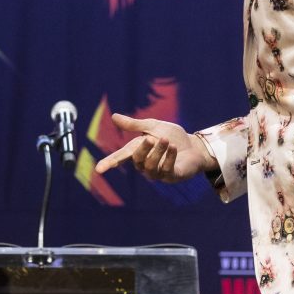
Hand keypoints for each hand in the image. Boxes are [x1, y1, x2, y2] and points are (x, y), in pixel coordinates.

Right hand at [93, 114, 216, 182]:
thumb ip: (134, 124)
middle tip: (151, 137)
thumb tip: (114, 116)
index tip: (99, 169)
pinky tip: (174, 148)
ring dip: (158, 152)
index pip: (120, 158)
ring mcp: (158, 173)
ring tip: (166, 140)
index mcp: (138, 151)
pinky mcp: (172, 176)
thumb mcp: (152, 126)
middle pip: (137, 160)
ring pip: (151, 166)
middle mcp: (145, 165)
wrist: (194, 144)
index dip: (109, 163)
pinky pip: (167, 169)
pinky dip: (170, 157)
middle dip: (143, 149)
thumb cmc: (172, 135)